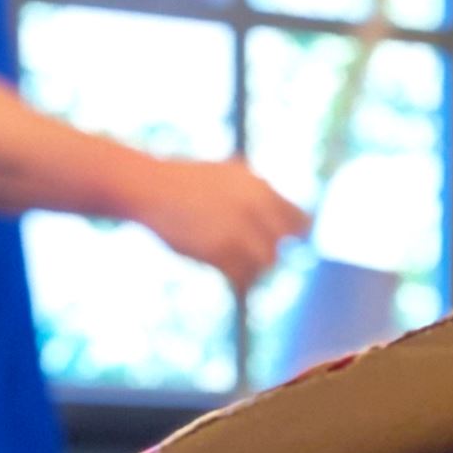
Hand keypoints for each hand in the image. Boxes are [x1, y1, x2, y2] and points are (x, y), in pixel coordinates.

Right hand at [130, 155, 309, 290]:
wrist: (152, 188)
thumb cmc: (187, 182)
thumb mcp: (228, 174)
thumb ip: (257, 191)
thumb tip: (280, 210)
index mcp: (260, 187)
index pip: (300, 221)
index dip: (297, 236)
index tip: (287, 244)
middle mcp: (255, 207)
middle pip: (281, 247)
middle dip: (269, 254)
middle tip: (251, 255)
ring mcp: (238, 230)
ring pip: (265, 264)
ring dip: (252, 268)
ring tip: (234, 262)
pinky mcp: (220, 251)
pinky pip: (243, 277)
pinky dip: (237, 278)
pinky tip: (224, 269)